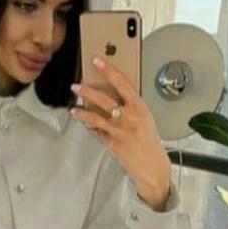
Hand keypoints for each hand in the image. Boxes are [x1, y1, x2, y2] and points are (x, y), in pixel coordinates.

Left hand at [70, 55, 171, 211]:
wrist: (153, 167)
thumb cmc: (150, 143)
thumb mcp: (146, 119)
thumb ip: (131, 107)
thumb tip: (116, 97)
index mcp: (140, 107)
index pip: (122, 82)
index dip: (108, 70)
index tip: (97, 61)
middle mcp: (130, 117)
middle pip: (104, 99)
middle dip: (87, 90)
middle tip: (76, 85)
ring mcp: (119, 131)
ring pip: (95, 117)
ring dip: (82, 112)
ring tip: (74, 108)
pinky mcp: (112, 143)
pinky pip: (97, 132)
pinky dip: (91, 128)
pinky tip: (85, 124)